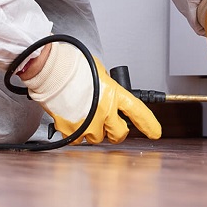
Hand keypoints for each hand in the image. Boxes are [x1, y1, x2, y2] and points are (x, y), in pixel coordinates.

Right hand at [19, 42, 161, 143]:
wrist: (51, 70)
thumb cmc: (72, 66)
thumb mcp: (98, 71)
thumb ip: (106, 85)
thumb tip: (106, 90)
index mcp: (114, 94)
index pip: (138, 111)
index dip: (149, 124)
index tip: (154, 132)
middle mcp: (104, 111)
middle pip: (119, 134)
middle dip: (116, 132)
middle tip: (109, 125)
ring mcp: (88, 123)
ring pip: (96, 138)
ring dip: (92, 130)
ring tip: (82, 114)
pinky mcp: (71, 130)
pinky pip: (77, 140)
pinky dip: (75, 133)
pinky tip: (71, 118)